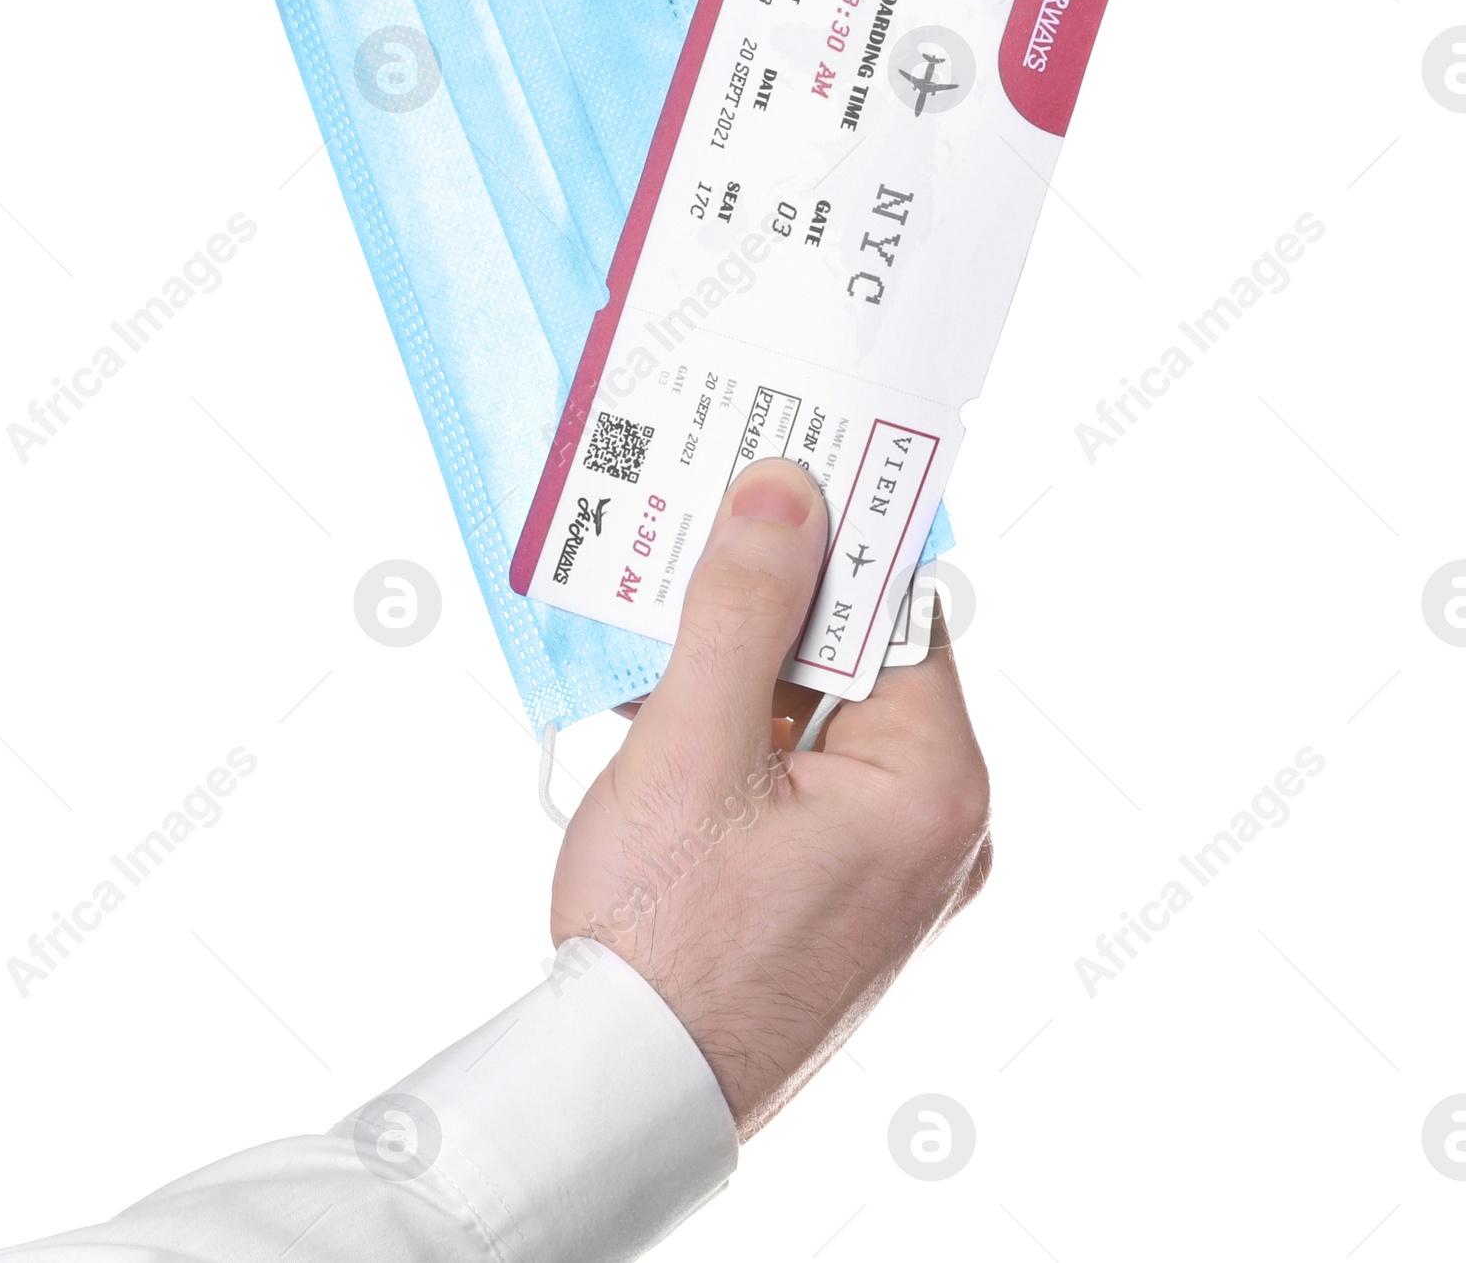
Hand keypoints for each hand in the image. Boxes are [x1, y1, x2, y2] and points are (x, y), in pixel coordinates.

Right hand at [550, 458, 991, 1137]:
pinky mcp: (839, 893)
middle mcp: (935, 829)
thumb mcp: (694, 746)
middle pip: (857, 665)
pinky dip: (739, 734)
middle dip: (770, 602)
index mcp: (934, 787)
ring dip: (740, 667)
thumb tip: (786, 492)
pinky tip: (663, 703)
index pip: (897, 616)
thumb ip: (742, 608)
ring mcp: (890, 869)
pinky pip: (800, 777)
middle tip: (701, 526)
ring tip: (660, 613)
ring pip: (819, 719)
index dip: (834, 541)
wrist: (624, 1091)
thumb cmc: (664, 938)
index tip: (783, 469)